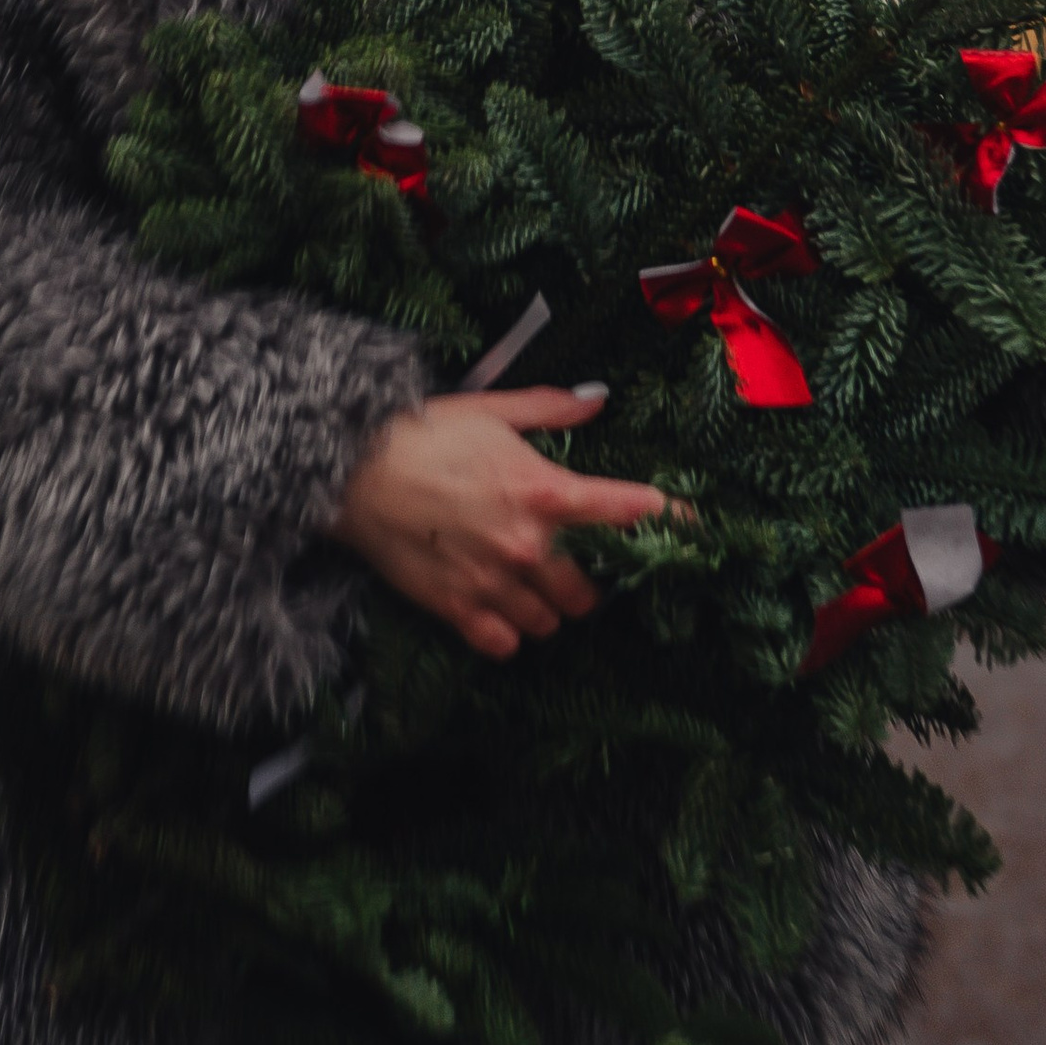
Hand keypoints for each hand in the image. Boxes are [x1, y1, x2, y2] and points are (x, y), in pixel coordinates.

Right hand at [330, 387, 667, 658]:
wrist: (352, 468)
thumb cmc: (423, 432)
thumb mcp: (492, 410)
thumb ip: (552, 411)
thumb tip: (597, 400)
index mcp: (542, 490)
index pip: (623, 511)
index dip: (667, 520)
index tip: (693, 527)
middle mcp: (527, 544)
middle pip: (587, 592)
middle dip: (583, 583)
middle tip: (564, 566)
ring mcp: (493, 583)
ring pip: (549, 622)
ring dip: (545, 608)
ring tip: (525, 586)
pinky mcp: (457, 609)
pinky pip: (504, 643)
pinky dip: (506, 631)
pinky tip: (495, 608)